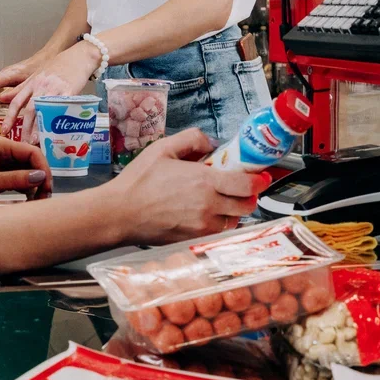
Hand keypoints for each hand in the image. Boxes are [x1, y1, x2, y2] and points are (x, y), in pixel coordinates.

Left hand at [0, 137, 52, 206]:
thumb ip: (16, 179)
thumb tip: (42, 176)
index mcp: (1, 146)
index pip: (32, 153)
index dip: (43, 169)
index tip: (47, 188)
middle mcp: (3, 151)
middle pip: (32, 162)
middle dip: (41, 179)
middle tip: (43, 199)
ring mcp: (1, 163)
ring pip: (27, 171)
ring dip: (34, 185)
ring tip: (36, 202)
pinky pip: (18, 179)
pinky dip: (25, 188)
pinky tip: (27, 200)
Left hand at [3, 42, 99, 140]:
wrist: (78, 56)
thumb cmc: (57, 67)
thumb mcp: (36, 76)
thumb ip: (20, 89)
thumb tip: (1, 98)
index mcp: (32, 83)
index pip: (16, 102)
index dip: (9, 117)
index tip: (4, 131)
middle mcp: (41, 86)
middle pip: (30, 109)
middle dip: (25, 128)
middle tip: (24, 143)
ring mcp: (55, 88)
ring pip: (44, 109)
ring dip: (39, 127)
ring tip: (36, 141)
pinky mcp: (70, 91)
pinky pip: (62, 107)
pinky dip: (57, 119)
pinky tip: (56, 131)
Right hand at [101, 130, 270, 244]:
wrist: (120, 214)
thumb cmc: (138, 182)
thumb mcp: (163, 148)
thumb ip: (192, 139)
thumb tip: (211, 144)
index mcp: (204, 182)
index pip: (247, 184)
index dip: (259, 180)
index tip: (260, 175)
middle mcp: (208, 207)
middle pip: (247, 205)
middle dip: (249, 195)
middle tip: (241, 186)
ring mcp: (202, 227)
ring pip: (234, 221)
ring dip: (234, 210)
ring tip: (221, 200)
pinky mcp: (194, 240)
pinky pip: (218, 233)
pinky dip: (219, 223)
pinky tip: (206, 213)